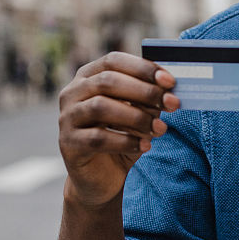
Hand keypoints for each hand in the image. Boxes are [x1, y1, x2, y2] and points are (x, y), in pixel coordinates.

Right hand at [57, 52, 179, 207]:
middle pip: (107, 81)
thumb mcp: (138, 113)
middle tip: (172, 104)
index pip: (113, 61)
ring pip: (101, 107)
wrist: (101, 178)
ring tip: (160, 128)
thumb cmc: (122, 137)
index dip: (142, 68)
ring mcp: (66, 118)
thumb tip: (168, 90)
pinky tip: (145, 146)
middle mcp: (72, 92)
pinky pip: (97, 137)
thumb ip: (148, 98)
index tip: (169, 81)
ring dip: (136, 117)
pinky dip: (126, 141)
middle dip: (144, 91)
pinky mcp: (68, 144)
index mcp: (88, 76)